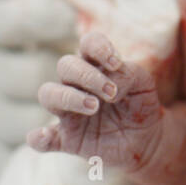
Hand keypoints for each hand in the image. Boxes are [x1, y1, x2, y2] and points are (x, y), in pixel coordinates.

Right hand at [28, 29, 163, 171]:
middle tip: (111, 92)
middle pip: (66, 66)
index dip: (98, 47)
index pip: (88, 44)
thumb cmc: (140, 104)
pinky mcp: (66, 139)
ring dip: (68, 97)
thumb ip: (129, 75)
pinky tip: (43, 136)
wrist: (146, 139)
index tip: (116, 63)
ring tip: (93, 107)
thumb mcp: (143, 85)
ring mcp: (69, 112)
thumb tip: (111, 83)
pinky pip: (43, 139)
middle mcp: (77, 84)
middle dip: (87, 76)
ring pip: (49, 94)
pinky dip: (39, 137)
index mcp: (97, 66)